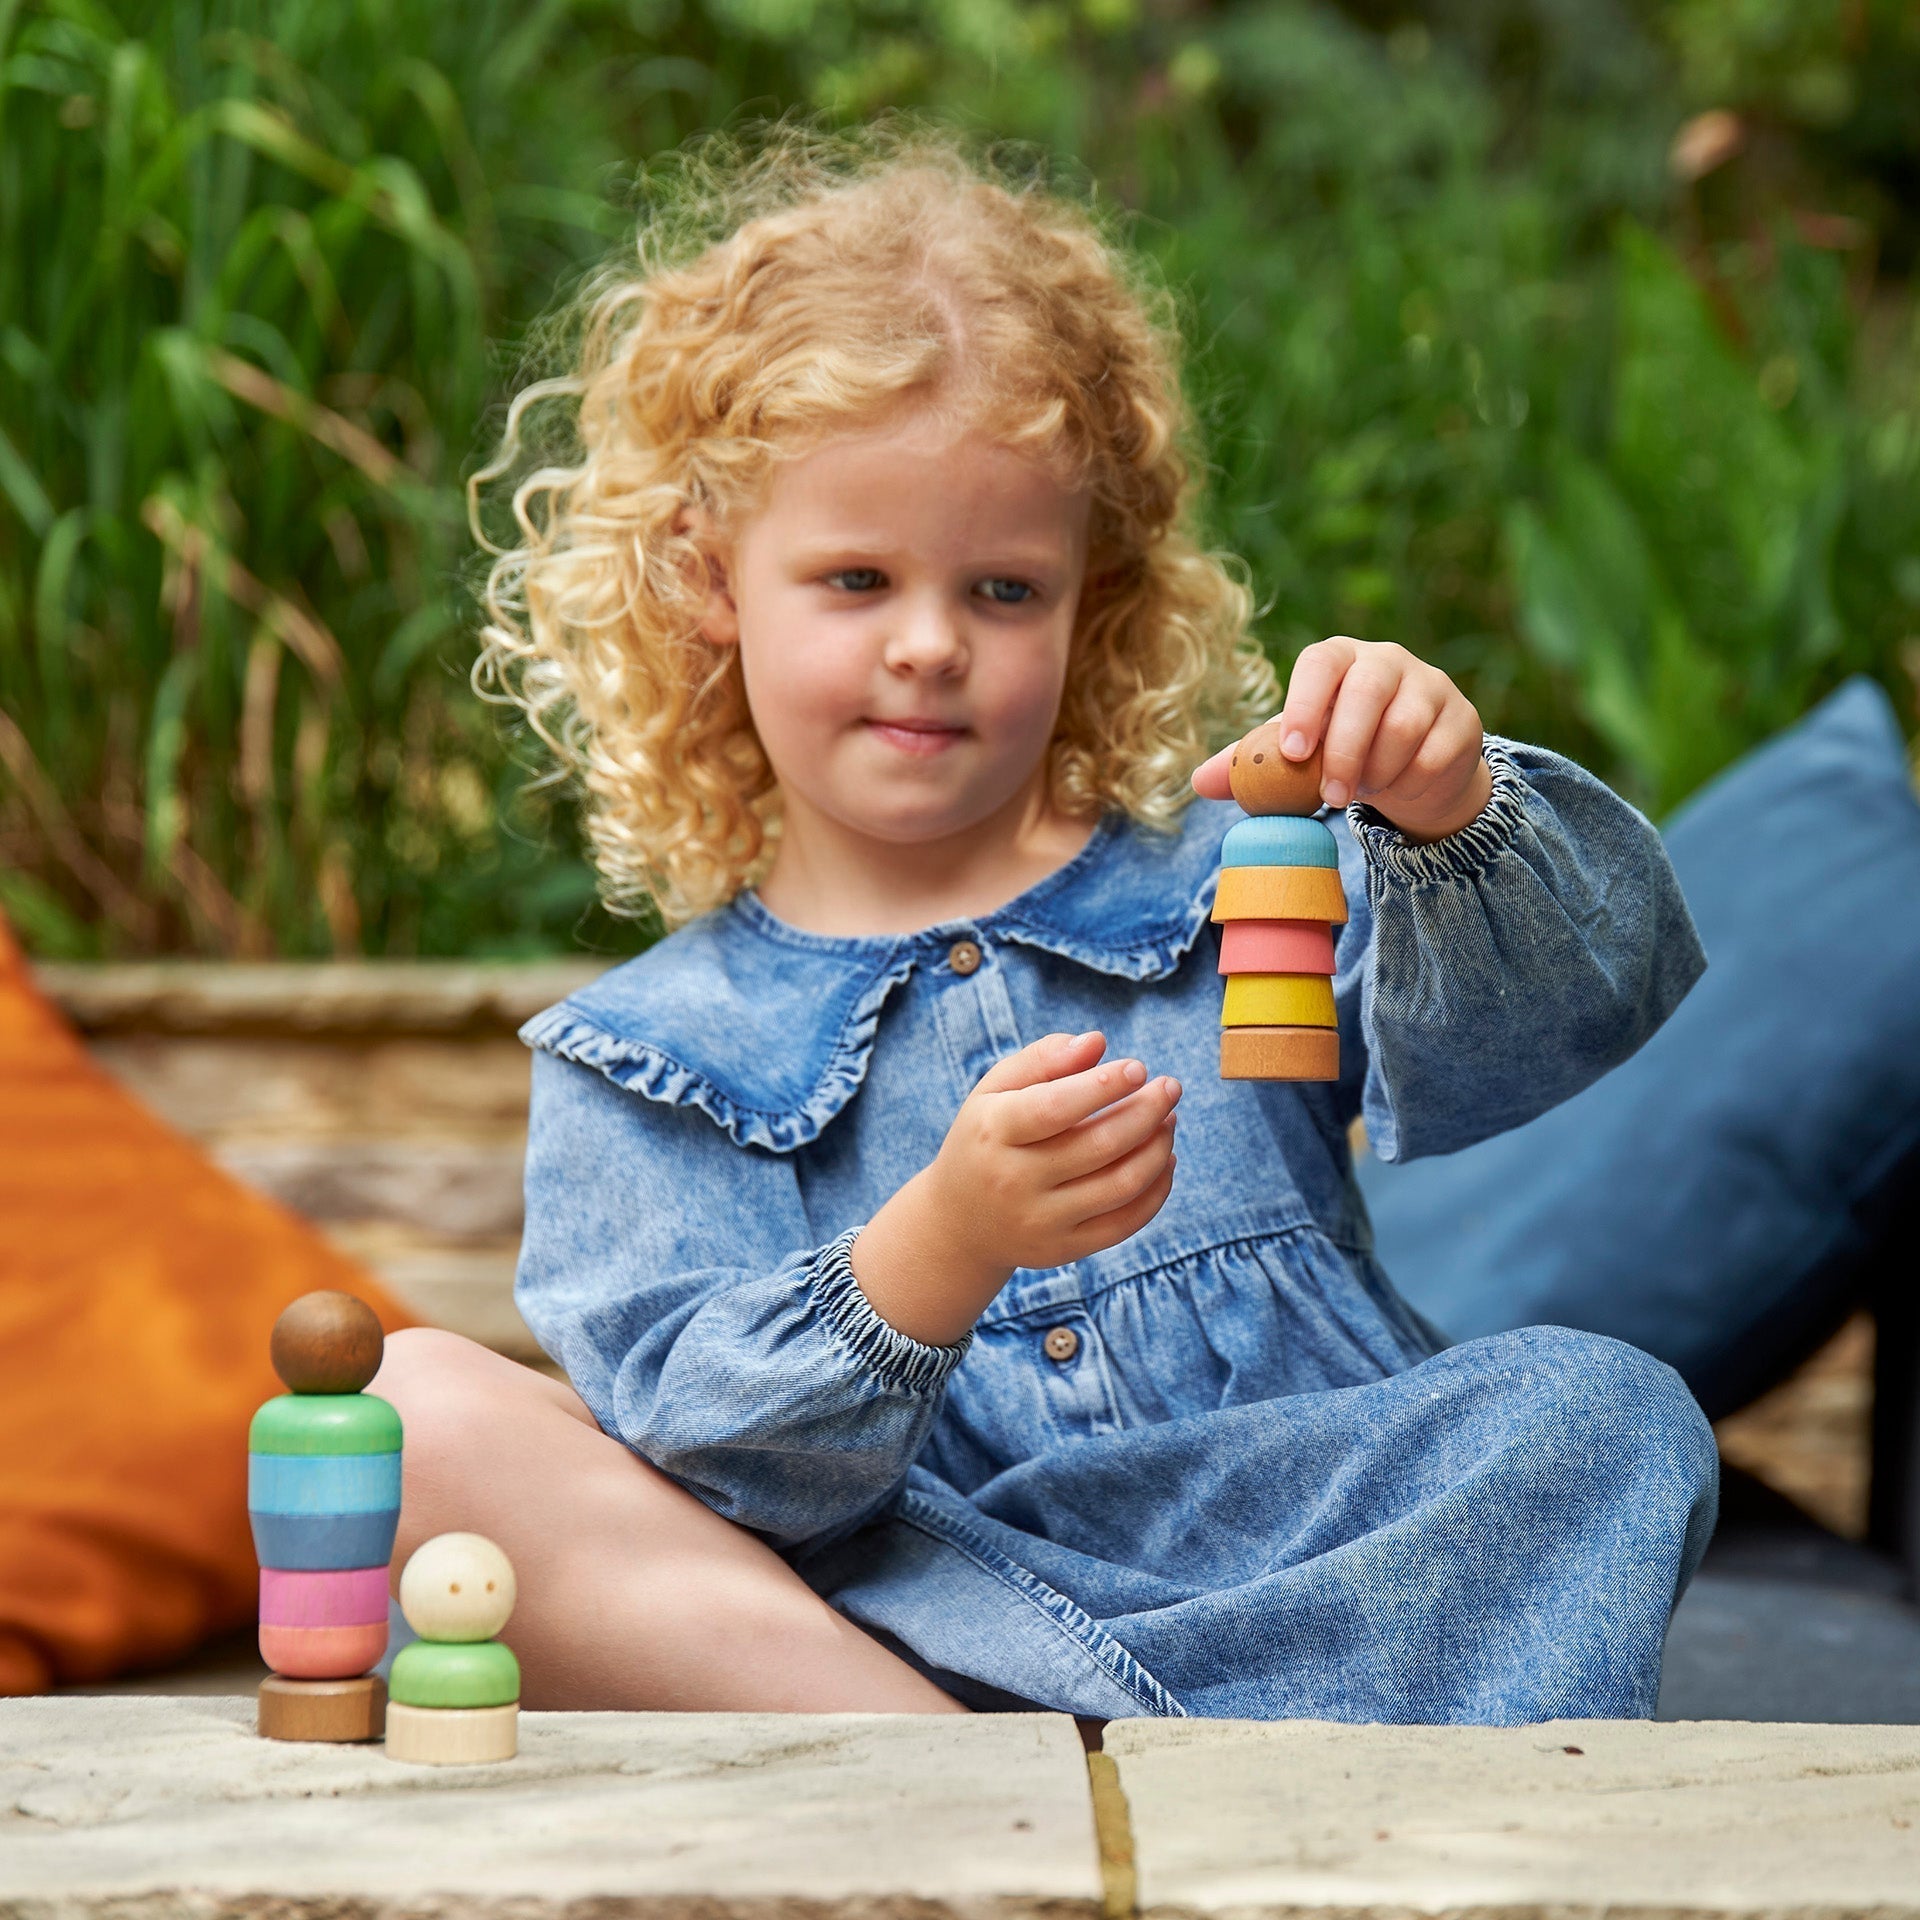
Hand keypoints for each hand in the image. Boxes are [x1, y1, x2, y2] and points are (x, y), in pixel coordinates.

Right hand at [850, 1031, 1179, 1345]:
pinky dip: (1156, 1190)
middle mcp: (1013, 1181)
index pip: (1054, 1108)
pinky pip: (1124, 1223)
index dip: (1102, 1086)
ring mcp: (1039, 1221)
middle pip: (1098, 1146)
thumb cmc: (986, 1140)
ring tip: (1168, 1120)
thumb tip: (1096, 1042)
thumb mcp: (994, 1091)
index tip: (1138, 1068)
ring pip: (1120, 1186)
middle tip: (1171, 1087)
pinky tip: (1164, 1160)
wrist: (959, 1223)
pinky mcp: (1062, 1250)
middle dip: (1146, 1112)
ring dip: (1157, 1148)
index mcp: (993, 1132)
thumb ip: (1042, 1060)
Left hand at [1192, 637, 1492, 842]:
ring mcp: (1431, 685)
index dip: (1306, 705)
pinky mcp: (1463, 719)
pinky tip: (1397, 788)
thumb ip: (1252, 764)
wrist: (1410, 771)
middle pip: (1367, 691)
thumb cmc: (1339, 752)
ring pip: (1406, 724)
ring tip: (1360, 792)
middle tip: (1328, 797)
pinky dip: (1410, 782)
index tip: (1294, 752)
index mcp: (1338, 659)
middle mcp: (1386, 660)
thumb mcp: (1295, 756)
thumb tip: (1199, 783)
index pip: (1320, 663)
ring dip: (1377, 770)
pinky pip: (1436, 754)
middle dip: (1344, 751)